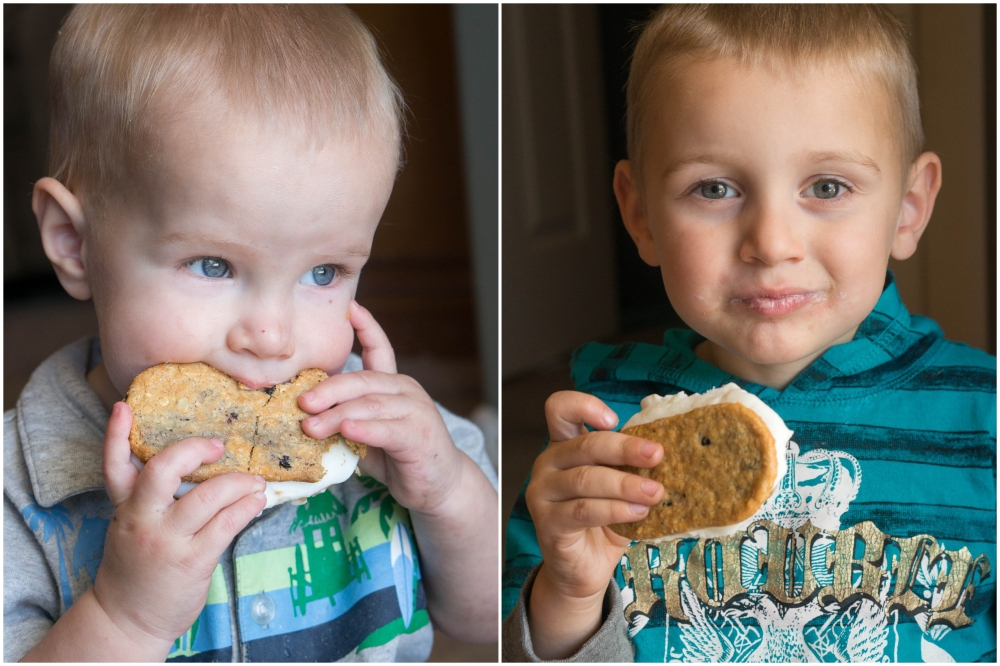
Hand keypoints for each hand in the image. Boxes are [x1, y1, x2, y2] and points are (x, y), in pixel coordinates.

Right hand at [94, 402, 265, 654]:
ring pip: (208, 496)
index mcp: (124, 508)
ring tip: (255, 480)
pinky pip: (227, 524)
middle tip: (218, 445)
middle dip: (193, 450)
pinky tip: (257, 501)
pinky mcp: (192, 561)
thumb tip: (192, 460)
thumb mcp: (131, 526)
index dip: (116, 435)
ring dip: (239, 482)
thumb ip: (149, 496)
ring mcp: (166, 541)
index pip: (114, 466)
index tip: (124, 406)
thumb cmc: (138, 565)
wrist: (127, 619)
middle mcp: (141, 520)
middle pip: (161, 471)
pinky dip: (247, 507)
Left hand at [298, 299, 464, 516]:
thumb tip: (303, 416)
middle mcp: (406, 391)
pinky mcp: (419, 436)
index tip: (350, 307)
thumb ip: (345, 421)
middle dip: (330, 388)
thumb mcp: (366, 435)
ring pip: (370, 405)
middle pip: (364, 380)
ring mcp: (416, 411)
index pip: (380, 349)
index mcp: (393, 385)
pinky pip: (387, 429)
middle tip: (302, 401)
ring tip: (311, 426)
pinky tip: (346, 430)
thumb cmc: (399, 458)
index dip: (366, 327)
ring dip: (337, 414)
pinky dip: (365, 429)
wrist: (439, 486)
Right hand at [524, 390, 663, 657]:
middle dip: (625, 448)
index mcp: (564, 446)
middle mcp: (548, 464)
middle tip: (657, 455)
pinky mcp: (547, 523)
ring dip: (625, 484)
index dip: (584, 406)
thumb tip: (673, 450)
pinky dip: (614, 509)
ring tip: (655, 493)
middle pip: (583, 445)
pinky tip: (638, 512)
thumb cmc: (604, 521)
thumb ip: (629, 466)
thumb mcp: (618, 486)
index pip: (560, 409)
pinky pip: (583, 510)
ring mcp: (542, 493)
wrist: (583, 569)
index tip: (615, 419)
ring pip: (585, 479)